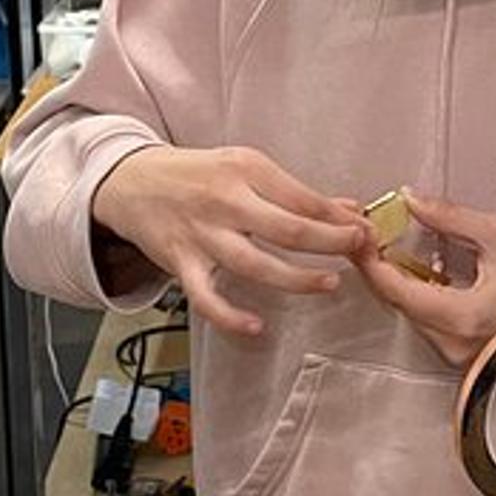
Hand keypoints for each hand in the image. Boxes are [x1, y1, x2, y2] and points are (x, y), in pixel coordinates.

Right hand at [91, 145, 370, 335]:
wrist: (131, 180)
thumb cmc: (198, 173)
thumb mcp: (246, 167)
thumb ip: (294, 192)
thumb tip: (346, 208)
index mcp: (245, 169)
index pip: (302, 197)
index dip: (338, 217)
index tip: (364, 229)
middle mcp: (225, 200)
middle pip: (286, 228)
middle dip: (329, 243)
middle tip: (359, 251)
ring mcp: (201, 234)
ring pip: (254, 264)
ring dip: (295, 278)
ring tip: (329, 284)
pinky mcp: (180, 262)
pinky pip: (206, 297)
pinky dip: (230, 316)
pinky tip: (256, 328)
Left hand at [353, 191, 495, 366]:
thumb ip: (450, 218)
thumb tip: (413, 201)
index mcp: (462, 316)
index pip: (396, 290)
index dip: (370, 261)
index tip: (359, 237)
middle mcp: (453, 343)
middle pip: (396, 303)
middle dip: (377, 267)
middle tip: (368, 235)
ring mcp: (455, 354)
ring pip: (408, 314)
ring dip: (394, 281)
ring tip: (388, 248)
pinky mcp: (459, 354)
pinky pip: (423, 321)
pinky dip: (413, 294)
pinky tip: (414, 272)